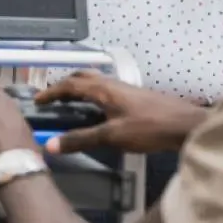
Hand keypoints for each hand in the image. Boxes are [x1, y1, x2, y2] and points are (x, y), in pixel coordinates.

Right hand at [35, 70, 206, 154]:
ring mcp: (125, 89)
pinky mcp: (135, 97)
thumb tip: (51, 145)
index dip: (52, 92)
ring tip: (70, 103)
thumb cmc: (149, 128)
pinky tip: (97, 111)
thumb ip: (81, 140)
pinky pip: (105, 90)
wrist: (185, 125)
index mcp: (103, 89)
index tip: (37, 100)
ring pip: (95, 82)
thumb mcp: (112, 136)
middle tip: (52, 98)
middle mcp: (112, 84)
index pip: (70, 84)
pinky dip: (92, 95)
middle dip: (64, 85)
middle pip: (82, 77)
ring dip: (79, 88)